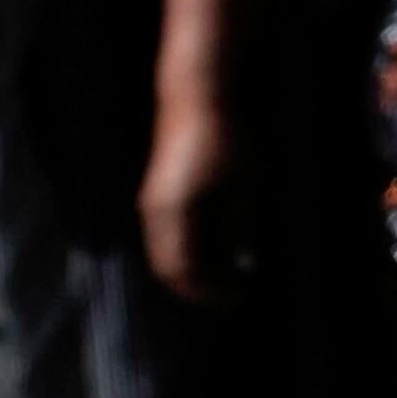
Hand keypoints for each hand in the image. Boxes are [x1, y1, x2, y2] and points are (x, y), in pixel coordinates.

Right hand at [140, 90, 248, 305]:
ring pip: (163, 254)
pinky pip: (165, 238)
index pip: (184, 269)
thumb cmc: (225, 136)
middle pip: (168, 267)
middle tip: (232, 300)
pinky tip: (212, 255)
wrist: (196, 95)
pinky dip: (185, 255)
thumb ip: (240, 225)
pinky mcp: (158, 194)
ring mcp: (151, 202)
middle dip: (198, 288)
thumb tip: (245, 264)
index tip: (238, 302)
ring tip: (224, 283)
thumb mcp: (243, 183)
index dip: (209, 291)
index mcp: (172, 213)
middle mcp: (154, 212)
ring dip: (191, 273)